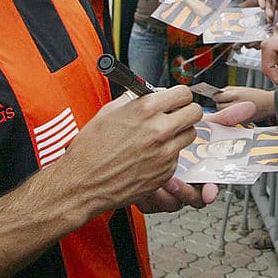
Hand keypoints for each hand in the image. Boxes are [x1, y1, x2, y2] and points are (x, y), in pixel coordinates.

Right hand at [52, 86, 202, 217]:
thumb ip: (133, 100)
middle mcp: (159, 129)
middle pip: (195, 113)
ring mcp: (165, 152)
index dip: (180, 96)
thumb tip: (147, 94)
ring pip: (190, 134)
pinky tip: (151, 155)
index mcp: (145, 109)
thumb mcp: (108, 113)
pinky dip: (169, 154)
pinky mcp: (166, 172)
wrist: (82, 183)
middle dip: (186, 112)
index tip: (176, 100)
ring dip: (180, 133)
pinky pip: (178, 156)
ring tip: (162, 136)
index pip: (184, 93)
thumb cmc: (89, 151)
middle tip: (176, 115)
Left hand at [133, 99, 256, 212]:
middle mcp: (189, 183)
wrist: (146, 140)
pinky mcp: (152, 194)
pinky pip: (152, 201)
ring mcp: (170, 190)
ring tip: (159, 178)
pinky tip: (146, 180)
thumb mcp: (201, 125)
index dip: (211, 191)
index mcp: (203, 173)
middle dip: (185, 193)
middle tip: (175, 181)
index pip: (211, 187)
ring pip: (171, 203)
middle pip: (192, 199)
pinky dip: (150, 193)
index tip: (209, 191)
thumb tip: (248, 107)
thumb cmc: (181, 133)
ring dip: (165, 193)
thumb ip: (224, 118)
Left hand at [212, 86, 275, 120]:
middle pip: (218, 106)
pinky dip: (229, 116)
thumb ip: (229, 90)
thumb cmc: (258, 96)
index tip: (218, 95)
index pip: (217, 97)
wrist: (269, 104)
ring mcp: (237, 115)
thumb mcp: (242, 88)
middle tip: (227, 101)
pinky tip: (236, 112)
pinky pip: (228, 119)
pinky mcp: (239, 122)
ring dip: (224, 110)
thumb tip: (218, 93)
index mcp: (236, 95)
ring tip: (232, 106)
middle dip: (221, 103)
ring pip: (222, 114)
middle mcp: (236, 106)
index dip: (217, 96)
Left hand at [259, 0, 277, 20]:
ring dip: (266, 8)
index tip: (273, 22)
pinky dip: (261, 0)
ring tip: (267, 14)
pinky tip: (262, 6)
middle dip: (270, 13)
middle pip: (270, 5)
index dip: (275, 15)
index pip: (276, 8)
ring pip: (266, 0)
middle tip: (270, 19)